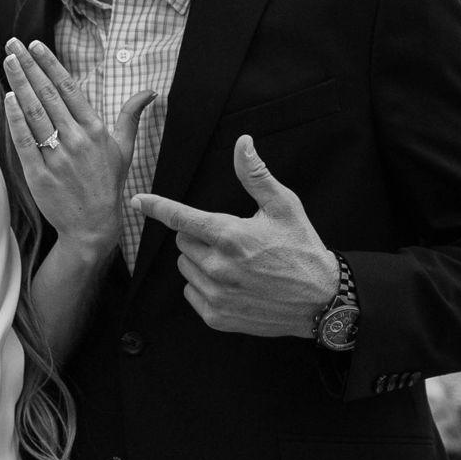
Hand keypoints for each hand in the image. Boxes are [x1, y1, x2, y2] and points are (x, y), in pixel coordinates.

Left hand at [2, 38, 153, 258]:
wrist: (93, 226)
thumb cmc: (107, 184)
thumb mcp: (124, 149)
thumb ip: (131, 116)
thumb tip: (150, 92)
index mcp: (96, 130)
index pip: (69, 88)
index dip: (51, 65)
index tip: (36, 46)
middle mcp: (77, 140)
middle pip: (48, 95)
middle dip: (29, 66)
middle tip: (13, 44)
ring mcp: (57, 157)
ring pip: (34, 113)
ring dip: (19, 85)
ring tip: (8, 62)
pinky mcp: (39, 174)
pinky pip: (24, 141)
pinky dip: (15, 119)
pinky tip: (8, 99)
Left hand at [132, 135, 338, 336]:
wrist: (321, 301)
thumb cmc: (303, 249)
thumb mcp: (284, 207)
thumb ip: (256, 176)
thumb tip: (242, 143)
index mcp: (230, 236)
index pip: (181, 218)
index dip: (158, 206)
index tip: (139, 201)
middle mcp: (219, 267)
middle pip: (183, 242)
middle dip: (198, 236)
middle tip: (228, 239)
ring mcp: (217, 294)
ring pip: (185, 268)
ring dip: (199, 261)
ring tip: (232, 263)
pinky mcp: (217, 316)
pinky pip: (191, 293)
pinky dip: (203, 286)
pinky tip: (230, 283)